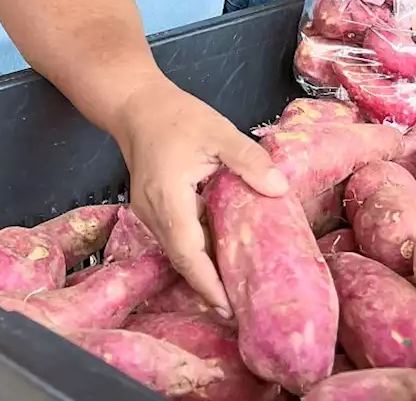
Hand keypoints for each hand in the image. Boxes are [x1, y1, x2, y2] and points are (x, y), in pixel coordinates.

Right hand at [113, 80, 287, 316]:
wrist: (136, 105)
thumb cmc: (177, 117)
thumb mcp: (218, 131)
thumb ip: (248, 160)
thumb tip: (279, 189)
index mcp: (168, 197)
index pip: (187, 251)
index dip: (207, 282)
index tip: (227, 306)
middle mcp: (153, 213)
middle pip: (181, 259)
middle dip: (208, 286)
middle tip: (239, 310)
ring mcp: (148, 213)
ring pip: (177, 251)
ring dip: (202, 271)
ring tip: (233, 292)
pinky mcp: (152, 210)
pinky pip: (176, 237)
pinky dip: (196, 252)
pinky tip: (218, 258)